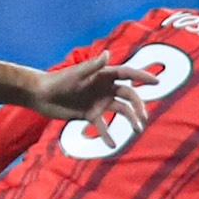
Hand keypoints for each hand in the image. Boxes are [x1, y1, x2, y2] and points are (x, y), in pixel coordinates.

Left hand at [31, 54, 150, 133]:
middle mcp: (105, 88)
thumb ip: (93, 66)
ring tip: (136, 131)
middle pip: (128, 96)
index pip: (127, 74)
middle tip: (143, 118)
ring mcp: (99, 102)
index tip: (156, 82)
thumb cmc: (59, 81)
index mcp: (104, 75)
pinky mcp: (91, 115)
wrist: (42, 95)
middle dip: (138, 106)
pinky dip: (108, 135)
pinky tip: (111, 145)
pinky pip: (103, 126)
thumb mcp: (77, 74)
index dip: (142, 77)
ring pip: (121, 110)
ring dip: (129, 120)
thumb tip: (108, 54)